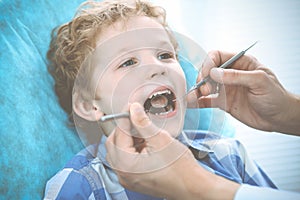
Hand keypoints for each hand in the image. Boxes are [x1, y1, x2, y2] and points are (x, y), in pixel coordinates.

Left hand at [105, 102, 238, 199]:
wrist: (192, 186)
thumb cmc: (180, 167)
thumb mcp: (160, 139)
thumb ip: (142, 122)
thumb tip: (133, 109)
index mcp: (126, 164)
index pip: (119, 133)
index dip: (124, 117)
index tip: (131, 107)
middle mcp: (123, 174)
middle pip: (113, 143)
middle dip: (123, 129)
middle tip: (136, 118)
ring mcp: (127, 179)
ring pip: (118, 152)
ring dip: (127, 139)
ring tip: (142, 132)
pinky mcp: (134, 180)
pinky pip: (125, 161)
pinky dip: (131, 150)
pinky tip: (144, 143)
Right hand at [188, 50, 299, 134]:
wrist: (279, 118)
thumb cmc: (275, 96)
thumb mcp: (259, 81)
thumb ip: (236, 76)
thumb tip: (214, 73)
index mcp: (240, 63)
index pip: (217, 56)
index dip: (209, 63)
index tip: (207, 75)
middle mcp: (230, 74)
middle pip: (208, 70)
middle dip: (202, 78)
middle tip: (205, 89)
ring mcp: (226, 89)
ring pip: (205, 86)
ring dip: (197, 90)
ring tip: (192, 97)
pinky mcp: (223, 102)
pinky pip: (207, 101)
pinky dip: (198, 102)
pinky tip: (191, 104)